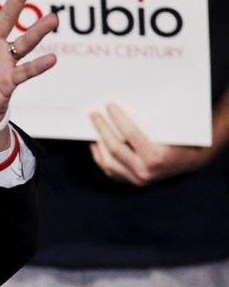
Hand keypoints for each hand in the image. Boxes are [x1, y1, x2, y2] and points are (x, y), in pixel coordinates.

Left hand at [89, 103, 215, 185]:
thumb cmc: (183, 140)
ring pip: (108, 162)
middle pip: (114, 148)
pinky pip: (110, 170)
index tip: (109, 105)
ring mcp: (136, 179)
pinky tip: (96, 144)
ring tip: (94, 128)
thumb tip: (125, 104)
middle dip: (102, 128)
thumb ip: (151, 122)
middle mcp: (144, 171)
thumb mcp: (172, 130)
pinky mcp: (131, 182)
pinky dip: (100, 157)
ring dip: (99, 143)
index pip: (131, 134)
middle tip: (94, 114)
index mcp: (156, 156)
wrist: (191, 161)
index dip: (118, 118)